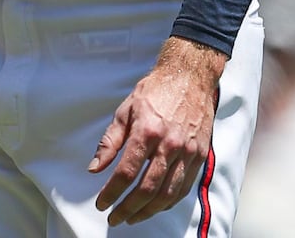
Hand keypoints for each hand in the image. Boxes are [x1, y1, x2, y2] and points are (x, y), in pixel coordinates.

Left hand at [88, 36, 227, 226]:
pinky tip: (156, 206)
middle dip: (127, 208)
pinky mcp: (200, 155)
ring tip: (133, 217)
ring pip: (167, 193)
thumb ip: (110, 141)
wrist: (189, 76)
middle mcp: (169, 144)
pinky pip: (183, 187)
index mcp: (147, 131)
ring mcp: (188, 151)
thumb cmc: (156, 91)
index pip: (126, 172)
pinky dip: (168, 202)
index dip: (111, 192)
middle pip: (146, 189)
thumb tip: (94, 168)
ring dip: (148, 211)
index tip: (102, 203)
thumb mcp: (125, 110)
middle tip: (114, 217)